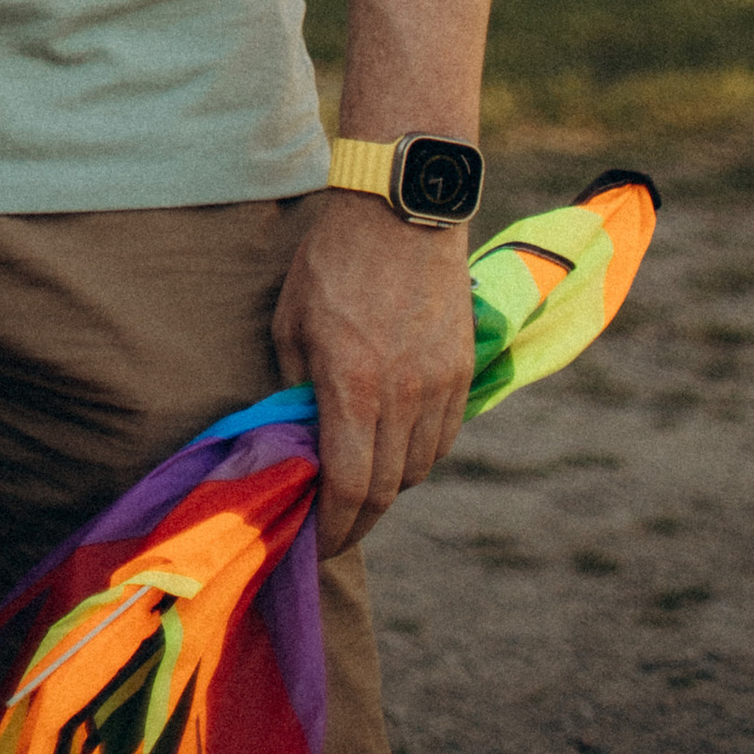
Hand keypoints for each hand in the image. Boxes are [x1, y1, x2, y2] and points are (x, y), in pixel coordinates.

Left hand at [273, 193, 474, 553]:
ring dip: (389, 489)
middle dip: (358, 521)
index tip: (316, 543)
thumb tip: (295, 438)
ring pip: (418, 469)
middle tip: (334, 529)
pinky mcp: (461, 372)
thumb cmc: (332, 261)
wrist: (401, 210)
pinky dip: (418, 457)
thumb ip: (295, 387)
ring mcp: (438, 386)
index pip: (349, 486)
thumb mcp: (291, 322)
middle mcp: (402, 396)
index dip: (333, 527)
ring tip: (361, 487)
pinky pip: (442, 439)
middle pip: (387, 489)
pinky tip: (395, 449)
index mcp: (352, 385)